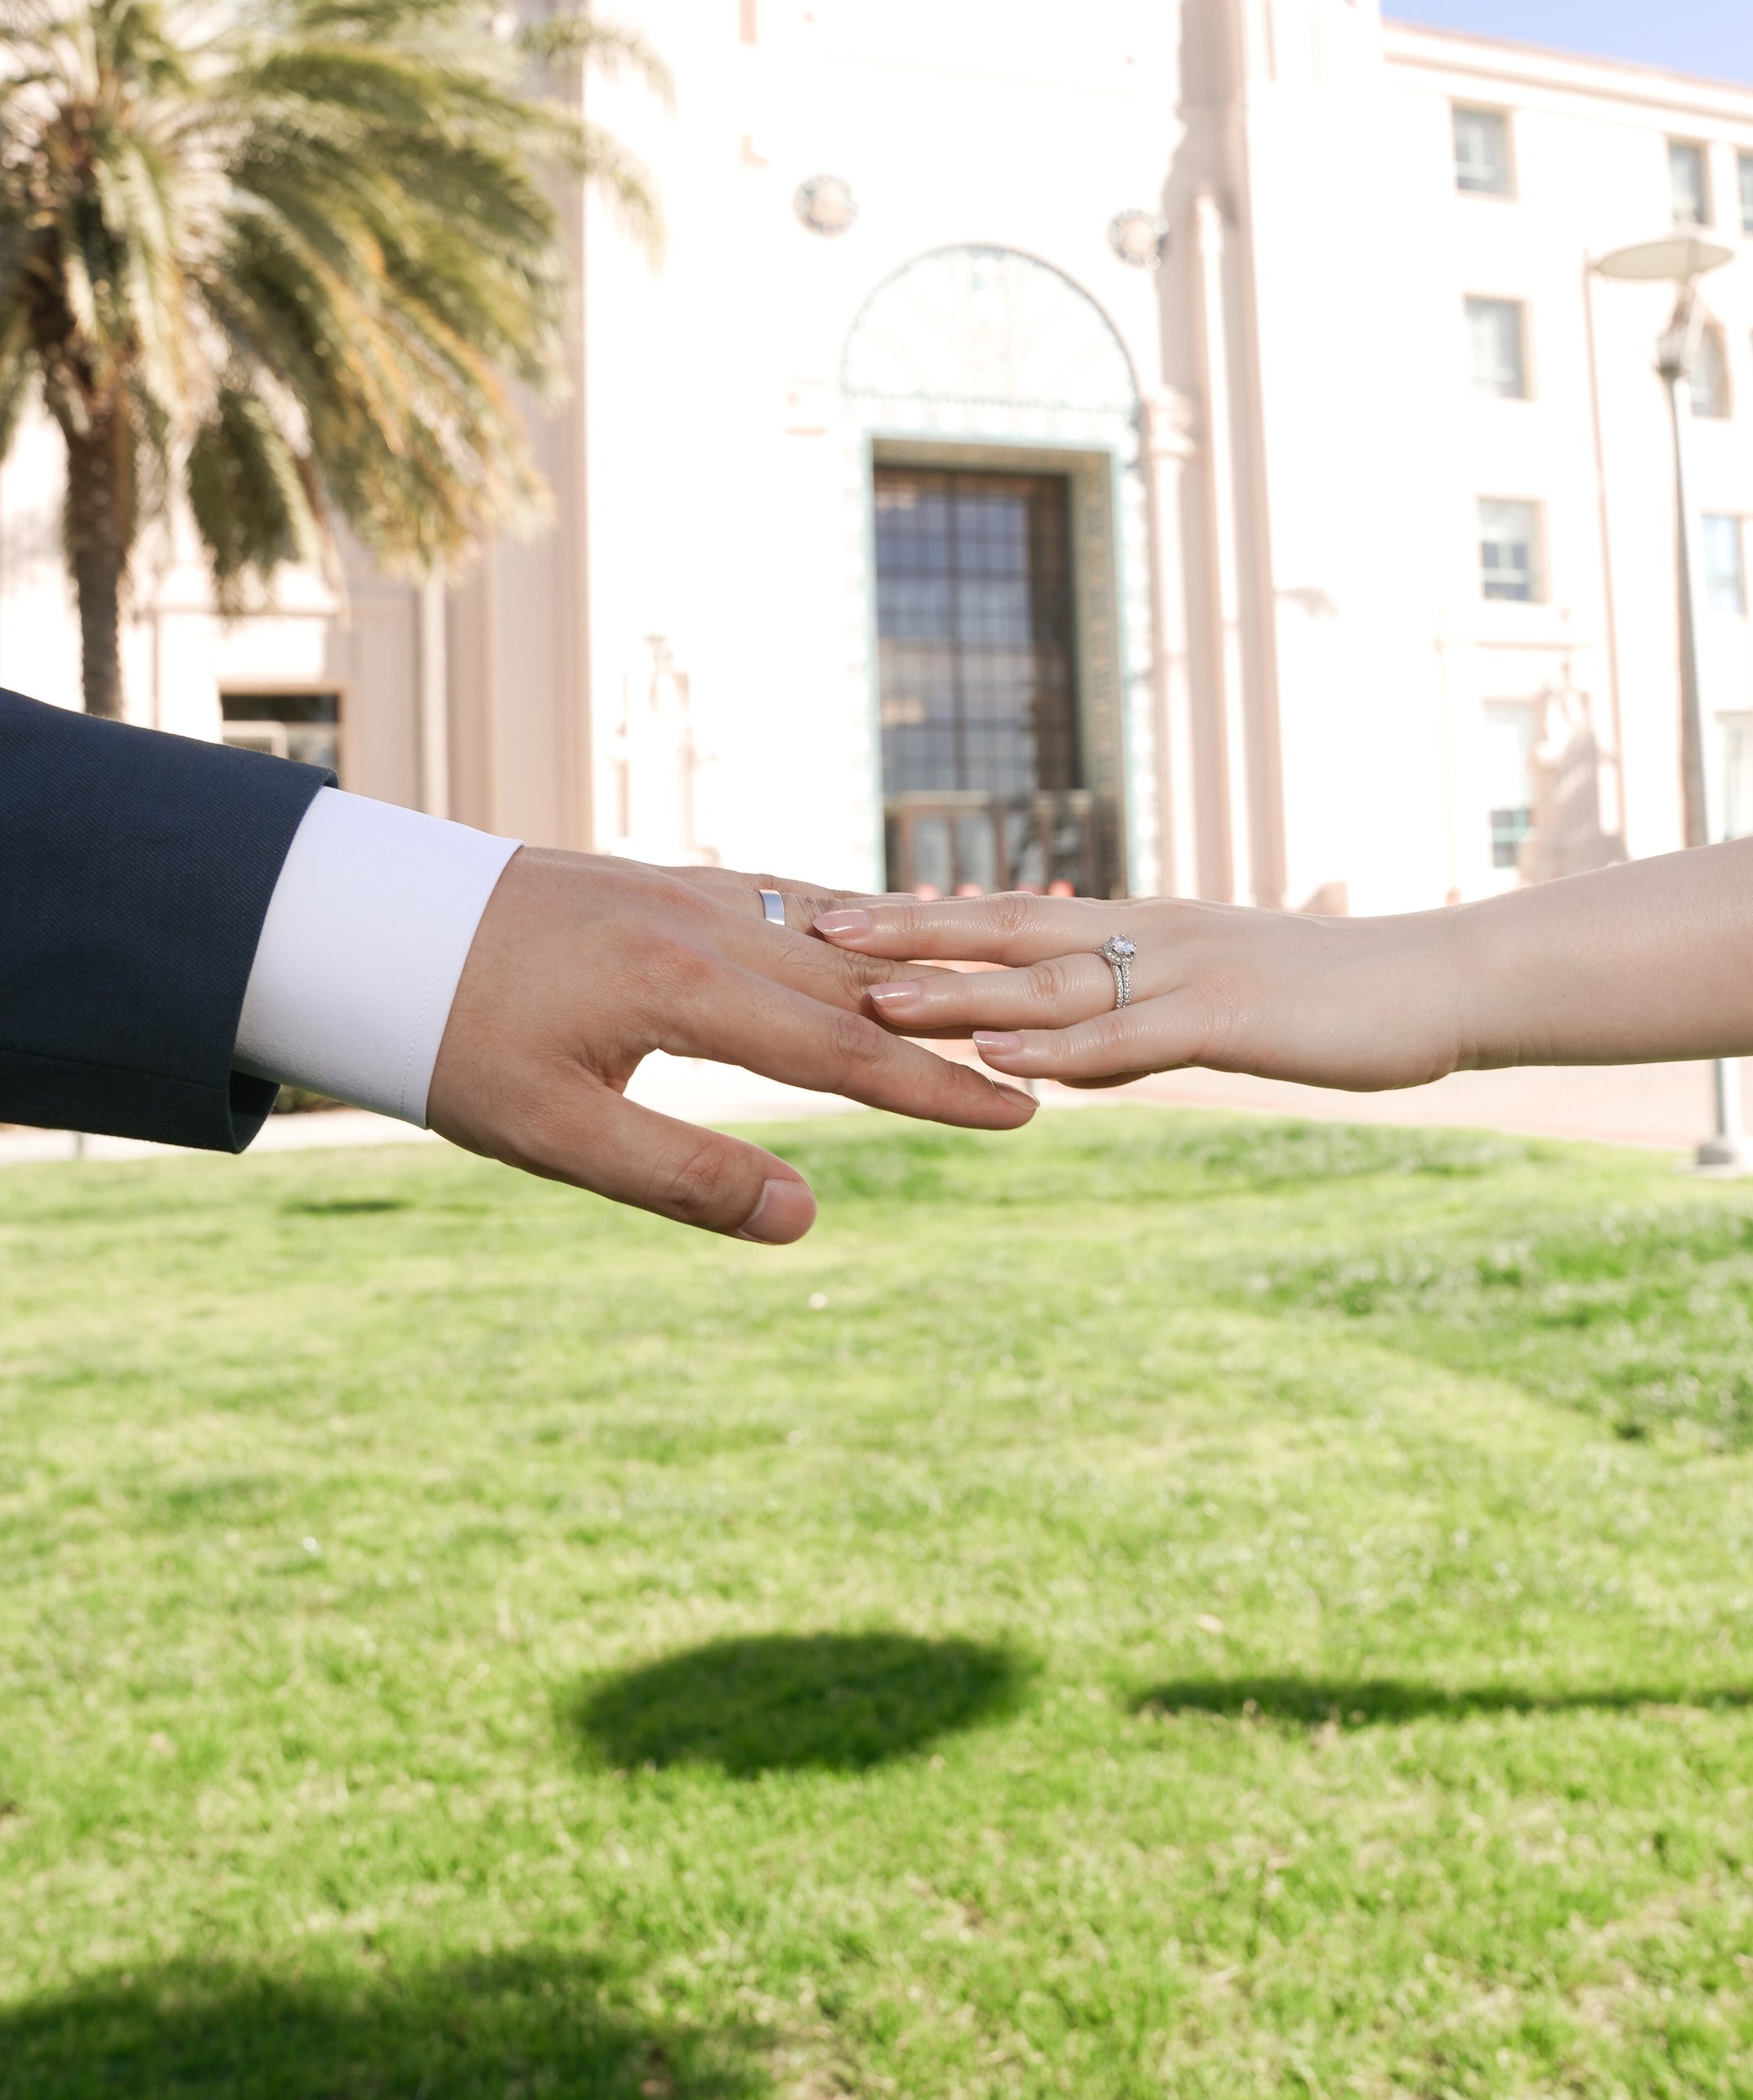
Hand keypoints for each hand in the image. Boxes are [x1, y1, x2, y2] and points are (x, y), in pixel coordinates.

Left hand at [427, 852, 1033, 1238]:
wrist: (361, 924)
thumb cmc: (445, 1040)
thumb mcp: (552, 1133)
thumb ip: (682, 1175)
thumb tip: (805, 1218)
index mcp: (683, 988)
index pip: (841, 1055)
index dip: (936, 1093)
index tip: (1021, 1115)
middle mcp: (703, 924)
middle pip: (859, 987)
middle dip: (951, 1034)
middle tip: (1044, 1067)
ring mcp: (687, 890)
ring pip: (831, 936)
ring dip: (911, 973)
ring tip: (992, 1000)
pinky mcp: (663, 881)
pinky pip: (786, 900)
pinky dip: (849, 928)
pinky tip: (874, 941)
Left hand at [813, 893, 1465, 1094]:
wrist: (1435, 986)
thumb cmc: (1332, 1000)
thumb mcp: (1215, 1004)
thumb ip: (1133, 1018)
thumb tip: (1056, 1045)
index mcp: (1144, 928)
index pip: (1015, 914)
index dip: (927, 915)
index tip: (838, 913)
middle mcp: (1152, 935)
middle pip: (1008, 928)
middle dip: (908, 934)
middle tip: (814, 931)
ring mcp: (1189, 972)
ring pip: (1054, 983)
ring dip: (959, 991)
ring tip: (872, 1000)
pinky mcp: (1230, 1018)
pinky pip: (1132, 1036)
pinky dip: (1062, 1050)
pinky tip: (1001, 1061)